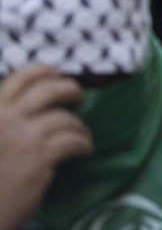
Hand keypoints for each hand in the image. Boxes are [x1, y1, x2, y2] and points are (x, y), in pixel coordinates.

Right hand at [0, 65, 92, 229]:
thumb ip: (5, 121)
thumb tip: (34, 108)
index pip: (19, 79)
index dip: (43, 72)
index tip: (58, 74)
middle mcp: (5, 119)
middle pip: (49, 91)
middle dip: (70, 90)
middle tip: (79, 97)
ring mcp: (23, 137)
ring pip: (65, 119)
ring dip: (79, 126)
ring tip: (83, 134)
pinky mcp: (39, 157)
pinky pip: (73, 141)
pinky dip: (84, 143)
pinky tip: (85, 150)